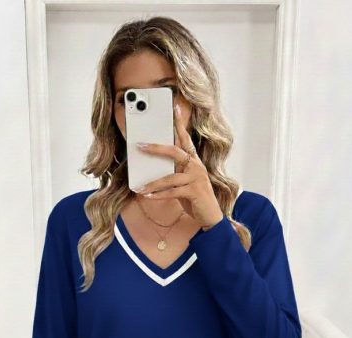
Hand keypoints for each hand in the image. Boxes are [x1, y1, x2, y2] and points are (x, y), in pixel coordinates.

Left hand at [135, 104, 223, 229]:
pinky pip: (172, 192)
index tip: (174, 107)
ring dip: (152, 183)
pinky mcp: (194, 191)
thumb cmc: (195, 197)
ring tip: (140, 187)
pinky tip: (148, 196)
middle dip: (156, 148)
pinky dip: (158, 195)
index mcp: (194, 160)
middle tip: (140, 145)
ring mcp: (196, 178)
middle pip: (174, 151)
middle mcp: (196, 166)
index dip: (179, 123)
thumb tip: (153, 169)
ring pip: (169, 177)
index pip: (186, 138)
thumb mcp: (184, 181)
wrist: (211, 215)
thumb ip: (173, 172)